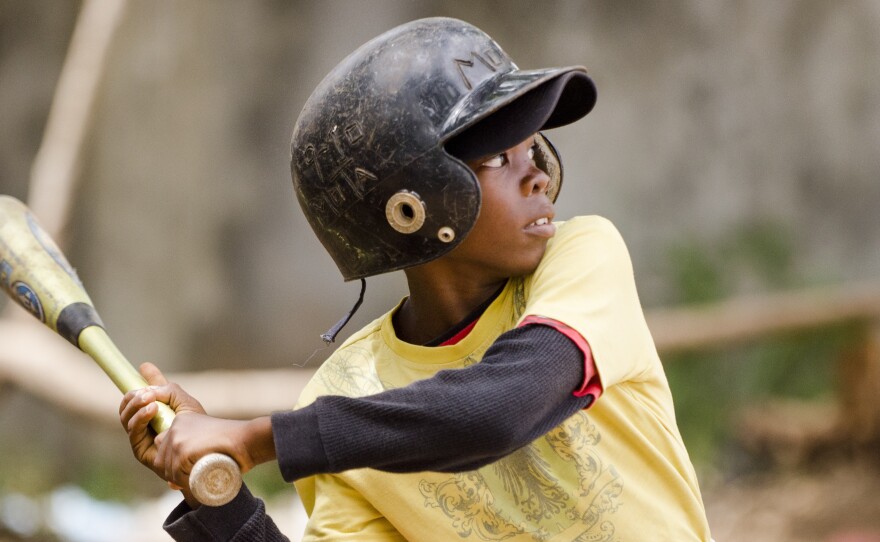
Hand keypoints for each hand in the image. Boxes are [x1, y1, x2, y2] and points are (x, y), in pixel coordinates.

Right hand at [119, 362, 205, 482]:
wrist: (205, 448)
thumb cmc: (197, 426)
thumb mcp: (183, 401)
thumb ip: (165, 387)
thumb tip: (145, 368)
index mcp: (155, 412)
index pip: (140, 396)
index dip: (139, 382)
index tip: (143, 367)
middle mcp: (145, 425)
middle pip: (126, 408)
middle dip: (132, 396)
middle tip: (145, 390)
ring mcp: (142, 437)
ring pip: (125, 418)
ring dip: (135, 405)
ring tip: (149, 398)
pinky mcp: (141, 450)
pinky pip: (133, 431)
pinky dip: (140, 417)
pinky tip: (151, 409)